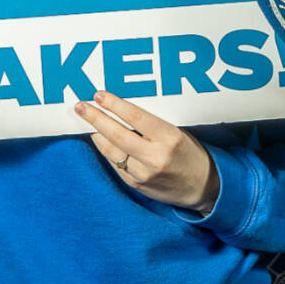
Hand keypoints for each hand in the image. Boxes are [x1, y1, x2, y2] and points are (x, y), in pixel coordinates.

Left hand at [76, 90, 219, 211]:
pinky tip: (101, 140)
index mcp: (168, 138)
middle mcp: (155, 156)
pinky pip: (116, 164)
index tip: (99, 95)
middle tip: (81, 107)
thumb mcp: (178, 133)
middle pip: (117, 134)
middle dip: (96, 118)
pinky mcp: (137, 185)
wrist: (204, 188)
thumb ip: (152, 125)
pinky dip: (107, 151)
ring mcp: (144, 173)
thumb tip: (122, 111)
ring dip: (97, 135)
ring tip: (87, 122)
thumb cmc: (191, 154)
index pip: (135, 117)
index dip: (115, 105)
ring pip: (111, 151)